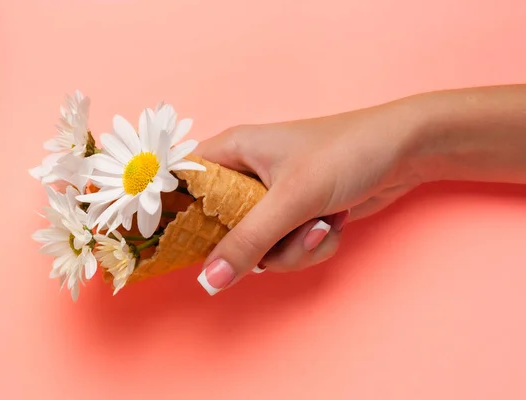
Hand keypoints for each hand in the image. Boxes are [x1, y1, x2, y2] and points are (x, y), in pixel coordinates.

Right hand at [194, 96, 426, 294]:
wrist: (404, 153)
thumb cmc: (345, 154)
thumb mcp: (292, 199)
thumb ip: (248, 241)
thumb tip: (209, 280)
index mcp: (231, 152)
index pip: (182, 185)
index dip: (176, 215)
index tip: (180, 243)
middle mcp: (245, 175)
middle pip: (221, 230)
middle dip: (259, 244)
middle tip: (283, 231)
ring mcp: (270, 199)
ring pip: (258, 248)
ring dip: (293, 249)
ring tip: (320, 224)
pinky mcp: (294, 216)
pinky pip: (285, 249)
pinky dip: (311, 245)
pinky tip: (332, 224)